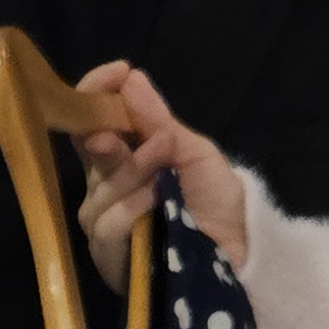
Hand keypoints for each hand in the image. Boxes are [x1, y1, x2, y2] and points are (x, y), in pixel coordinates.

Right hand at [75, 61, 247, 279]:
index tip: (118, 72)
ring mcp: (102, 223)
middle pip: (90, 151)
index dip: (96, 94)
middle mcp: (104, 188)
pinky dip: (132, 209)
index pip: (90, 121)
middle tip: (145, 133)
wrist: (238, 253)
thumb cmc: (215, 201)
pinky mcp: (107, 256)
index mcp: (121, 160)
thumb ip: (158, 120)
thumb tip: (131, 77)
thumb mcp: (192, 152)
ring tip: (166, 171)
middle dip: (113, 136)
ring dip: (133, 174)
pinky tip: (158, 203)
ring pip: (100, 189)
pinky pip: (107, 225)